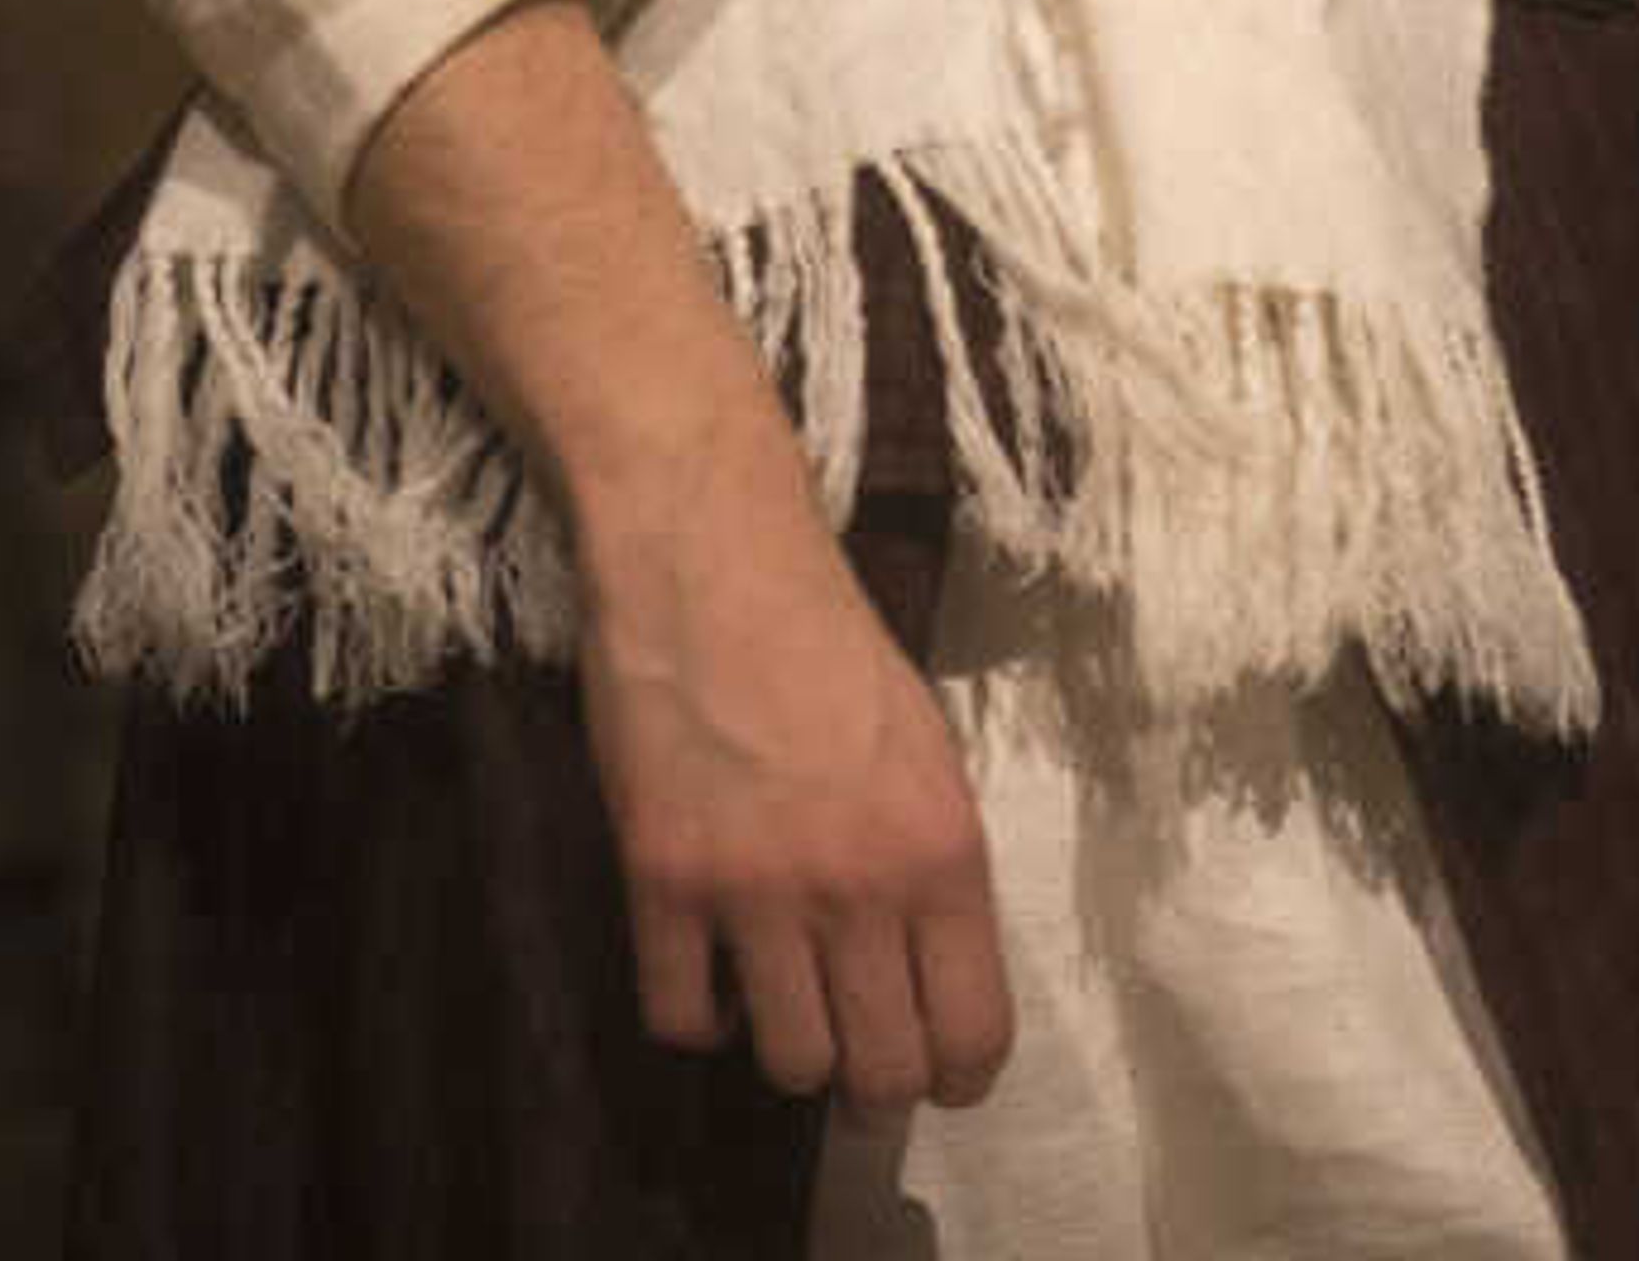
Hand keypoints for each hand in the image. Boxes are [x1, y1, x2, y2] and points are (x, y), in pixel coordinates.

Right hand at [574, 425, 1011, 1119]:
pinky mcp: (664, 879)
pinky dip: (700, 1017)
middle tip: (852, 1051)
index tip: (932, 1071)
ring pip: (791, 1067)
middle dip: (873, 1086)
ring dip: (788, 1051)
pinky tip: (708, 972)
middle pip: (882, 1076)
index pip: (973, 1037)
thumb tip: (925, 978)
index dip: (955, 1076)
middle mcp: (860, 885)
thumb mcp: (923, 746)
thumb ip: (930, 867)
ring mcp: (756, 888)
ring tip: (779, 1002)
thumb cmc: (826, 636)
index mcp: (942, 848)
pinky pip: (683, 1019)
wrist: (711, 551)